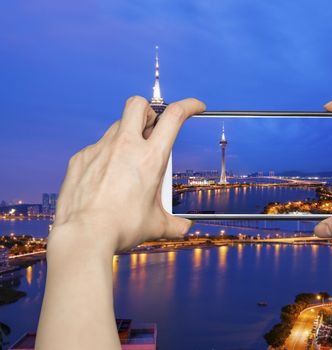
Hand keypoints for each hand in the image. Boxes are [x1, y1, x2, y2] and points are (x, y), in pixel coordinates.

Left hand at [49, 96, 204, 255]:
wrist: (84, 236)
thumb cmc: (121, 228)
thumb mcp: (155, 225)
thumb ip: (174, 224)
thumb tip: (184, 228)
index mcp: (151, 158)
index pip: (174, 116)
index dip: (188, 105)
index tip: (195, 107)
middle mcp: (125, 146)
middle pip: (138, 104)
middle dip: (149, 110)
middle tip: (152, 129)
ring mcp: (100, 149)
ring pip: (116, 126)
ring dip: (127, 136)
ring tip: (128, 163)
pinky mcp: (81, 158)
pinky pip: (97, 148)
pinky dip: (106, 157)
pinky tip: (106, 179)